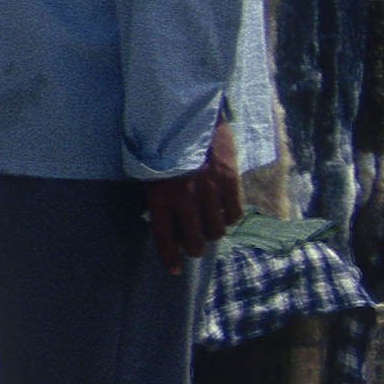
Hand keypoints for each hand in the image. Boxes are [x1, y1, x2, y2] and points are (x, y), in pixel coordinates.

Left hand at [142, 116, 239, 274]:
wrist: (186, 113)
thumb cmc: (161, 143)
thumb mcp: (149, 171)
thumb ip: (158, 198)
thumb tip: (165, 222)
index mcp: (161, 197)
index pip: (165, 239)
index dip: (170, 259)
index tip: (174, 270)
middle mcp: (186, 198)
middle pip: (196, 241)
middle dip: (194, 249)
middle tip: (194, 245)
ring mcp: (210, 190)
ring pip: (218, 230)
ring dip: (213, 233)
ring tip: (209, 227)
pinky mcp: (230, 180)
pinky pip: (235, 213)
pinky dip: (230, 218)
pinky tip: (224, 213)